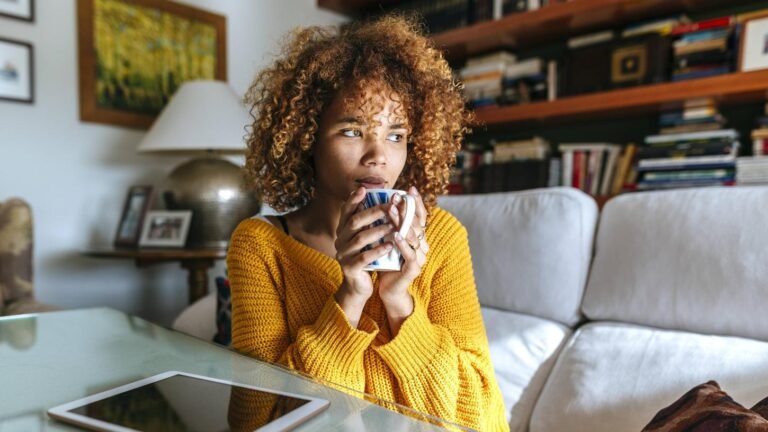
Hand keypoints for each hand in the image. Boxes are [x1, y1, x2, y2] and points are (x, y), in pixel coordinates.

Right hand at [334, 187, 395, 323]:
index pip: (346, 211)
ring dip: (378, 231)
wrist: (359, 285)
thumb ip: (370, 222)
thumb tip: (385, 201)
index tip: (364, 189)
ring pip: (360, 239)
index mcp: (343, 230)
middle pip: (354, 222)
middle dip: (373, 212)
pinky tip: (390, 246)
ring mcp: (343, 254)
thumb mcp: (366, 238)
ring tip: (394, 226)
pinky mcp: (350, 268)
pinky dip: (377, 250)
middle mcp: (340, 240)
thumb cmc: (366, 257)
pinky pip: (363, 257)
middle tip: (390, 206)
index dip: (354, 199)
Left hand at [378, 186, 429, 319]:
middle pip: (417, 223)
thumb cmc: (387, 262)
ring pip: (414, 237)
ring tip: (393, 211)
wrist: (388, 289)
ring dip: (403, 222)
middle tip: (396, 196)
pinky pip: (409, 254)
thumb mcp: (388, 240)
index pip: (420, 216)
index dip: (416, 203)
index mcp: (418, 238)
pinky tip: (395, 235)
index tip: (409, 188)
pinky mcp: (413, 269)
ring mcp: (420, 257)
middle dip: (406, 208)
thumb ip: (389, 224)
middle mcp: (422, 245)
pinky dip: (402, 244)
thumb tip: (380, 203)